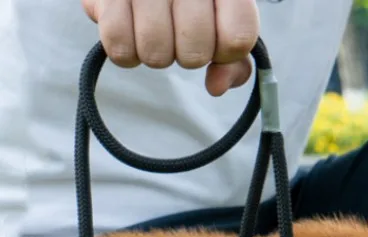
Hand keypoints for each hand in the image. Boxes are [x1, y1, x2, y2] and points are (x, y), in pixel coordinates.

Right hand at [82, 0, 259, 95]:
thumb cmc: (189, 1)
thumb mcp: (222, 24)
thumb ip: (233, 62)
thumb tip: (215, 86)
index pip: (238, 38)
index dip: (225, 53)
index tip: (216, 42)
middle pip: (195, 53)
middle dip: (187, 55)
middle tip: (178, 31)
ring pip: (156, 54)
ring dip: (155, 53)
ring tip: (152, 27)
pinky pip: (119, 44)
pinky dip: (125, 50)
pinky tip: (130, 28)